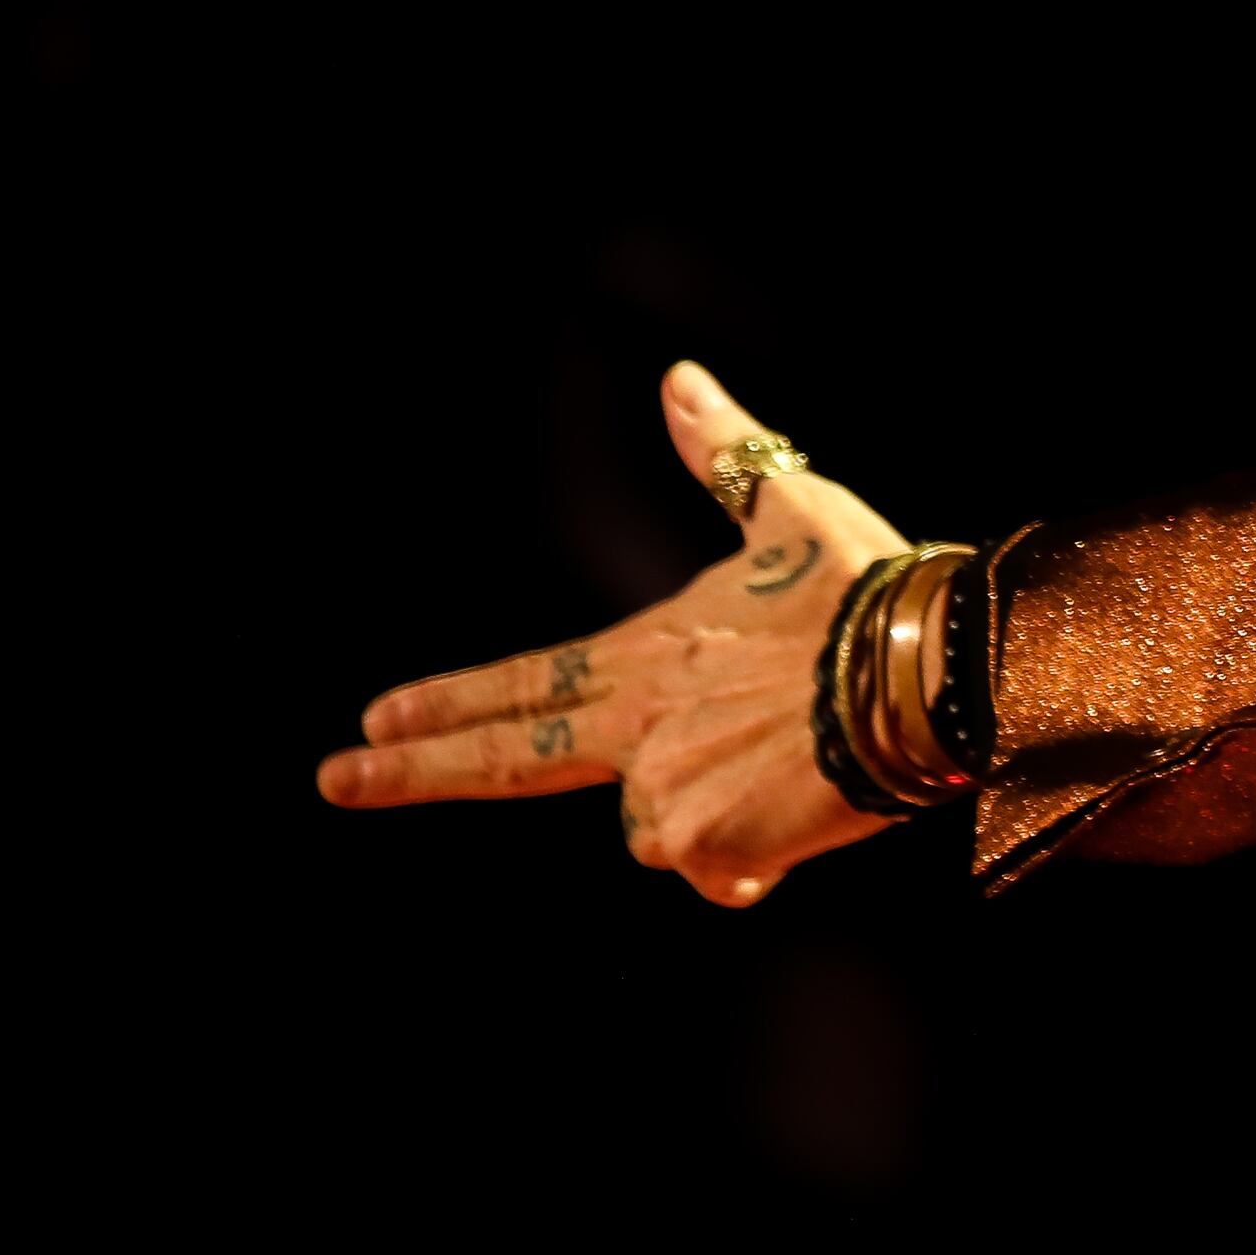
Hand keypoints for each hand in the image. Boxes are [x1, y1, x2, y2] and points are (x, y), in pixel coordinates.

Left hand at [317, 362, 920, 904]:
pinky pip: (726, 875)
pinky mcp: (709, 844)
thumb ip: (728, 458)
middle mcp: (637, 725)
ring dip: (714, 816)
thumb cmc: (863, 588)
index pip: (524, 682)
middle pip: (511, 758)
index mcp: (648, 655)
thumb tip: (680, 378)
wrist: (922, 665)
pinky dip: (758, 863)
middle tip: (333, 777)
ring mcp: (664, 789)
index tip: (372, 719)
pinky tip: (806, 819)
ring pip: (664, 828)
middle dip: (413, 771)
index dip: (448, 698)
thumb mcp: (792, 511)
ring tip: (795, 767)